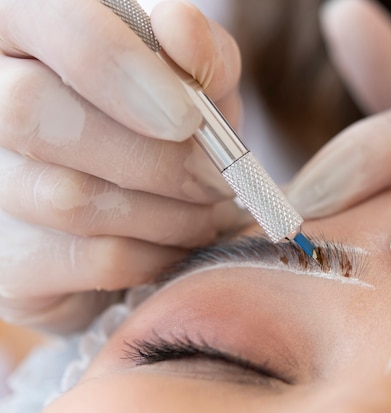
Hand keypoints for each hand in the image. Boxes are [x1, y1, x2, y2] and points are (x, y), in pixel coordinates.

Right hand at [0, 0, 243, 332]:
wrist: (144, 210)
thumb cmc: (167, 132)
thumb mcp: (195, 84)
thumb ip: (198, 51)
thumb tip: (180, 30)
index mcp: (29, 31)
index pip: (49, 20)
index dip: (119, 65)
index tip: (188, 116)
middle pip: (37, 113)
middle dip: (157, 158)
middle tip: (217, 178)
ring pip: (70, 197)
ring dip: (168, 214)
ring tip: (207, 211)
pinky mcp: (11, 259)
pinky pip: (92, 259)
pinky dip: (156, 256)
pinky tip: (178, 243)